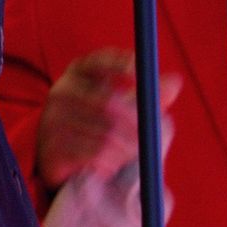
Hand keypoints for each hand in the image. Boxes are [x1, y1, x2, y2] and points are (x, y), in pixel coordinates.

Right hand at [36, 47, 181, 188]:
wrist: (64, 166)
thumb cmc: (98, 129)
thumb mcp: (122, 109)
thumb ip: (147, 96)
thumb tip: (175, 81)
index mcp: (77, 75)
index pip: (99, 61)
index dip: (122, 65)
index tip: (144, 77)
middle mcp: (60, 92)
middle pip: (108, 102)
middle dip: (135, 122)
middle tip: (150, 134)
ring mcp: (52, 119)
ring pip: (104, 132)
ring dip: (126, 148)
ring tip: (131, 155)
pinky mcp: (51, 147)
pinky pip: (92, 154)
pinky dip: (109, 162)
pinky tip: (112, 165)